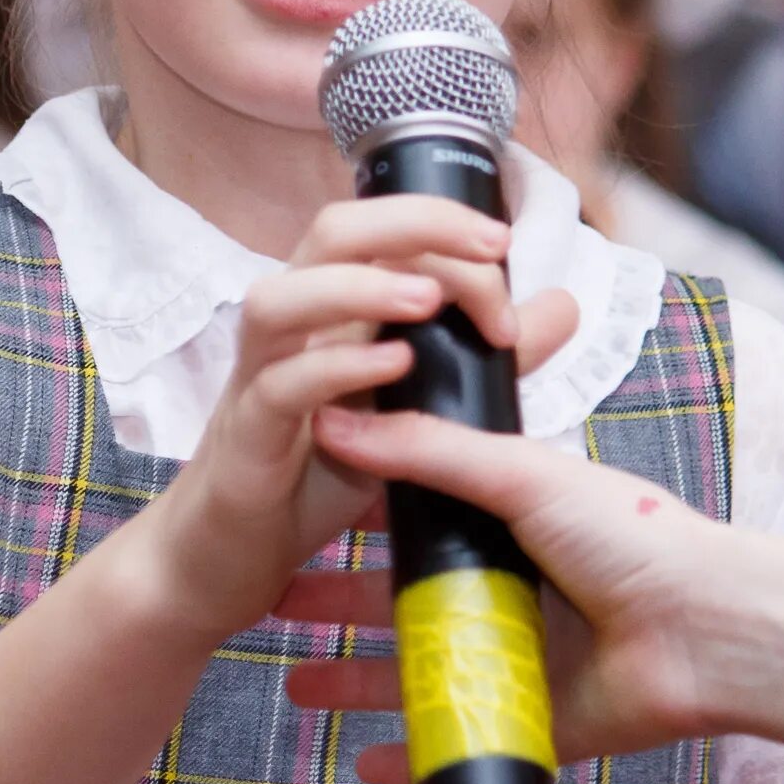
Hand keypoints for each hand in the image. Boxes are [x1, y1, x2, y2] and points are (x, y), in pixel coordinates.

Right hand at [135, 197, 577, 647]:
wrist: (223, 561)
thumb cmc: (312, 479)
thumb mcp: (412, 414)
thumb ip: (480, 359)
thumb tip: (561, 304)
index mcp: (330, 310)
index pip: (383, 232)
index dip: (445, 227)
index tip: (505, 258)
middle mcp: (292, 329)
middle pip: (331, 233)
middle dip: (410, 222)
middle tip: (485, 246)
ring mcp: (259, 379)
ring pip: (282, 297)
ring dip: (357, 288)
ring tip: (427, 298)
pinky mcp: (246, 440)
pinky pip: (278, 387)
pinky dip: (333, 369)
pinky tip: (390, 367)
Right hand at [276, 409, 730, 783]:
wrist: (706, 627)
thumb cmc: (629, 534)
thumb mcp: (520, 475)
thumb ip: (429, 453)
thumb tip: (335, 423)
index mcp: (505, 522)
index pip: (413, 521)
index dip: (353, 524)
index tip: (295, 519)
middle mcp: (506, 588)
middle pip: (401, 600)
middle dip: (336, 608)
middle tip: (275, 608)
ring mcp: (517, 657)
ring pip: (417, 672)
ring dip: (355, 683)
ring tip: (296, 688)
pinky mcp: (532, 722)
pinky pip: (459, 739)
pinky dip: (411, 755)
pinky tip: (362, 765)